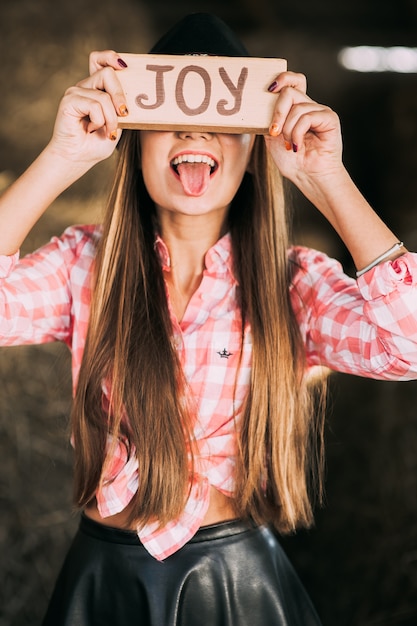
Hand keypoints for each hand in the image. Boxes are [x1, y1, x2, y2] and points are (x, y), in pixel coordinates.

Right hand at [47, 51, 128, 166]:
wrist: (78, 158)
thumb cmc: (97, 143)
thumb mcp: (117, 124)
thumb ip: (121, 107)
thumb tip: (130, 99)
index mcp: (96, 88)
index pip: (99, 60)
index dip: (110, 57)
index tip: (124, 65)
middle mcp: (85, 86)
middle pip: (108, 73)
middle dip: (120, 96)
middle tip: (123, 115)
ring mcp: (76, 92)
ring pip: (104, 96)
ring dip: (111, 118)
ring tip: (105, 131)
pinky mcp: (69, 100)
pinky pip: (94, 105)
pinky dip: (99, 121)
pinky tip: (91, 129)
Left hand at [265, 72, 343, 188]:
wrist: (308, 177)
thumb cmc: (292, 161)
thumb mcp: (272, 137)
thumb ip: (268, 119)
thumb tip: (257, 105)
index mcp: (296, 108)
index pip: (293, 81)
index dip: (282, 78)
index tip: (269, 89)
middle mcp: (308, 106)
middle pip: (289, 91)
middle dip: (277, 112)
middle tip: (274, 132)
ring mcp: (320, 111)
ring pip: (296, 107)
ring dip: (287, 130)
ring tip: (289, 145)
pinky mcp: (329, 118)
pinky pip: (307, 117)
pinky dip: (297, 133)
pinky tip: (297, 146)